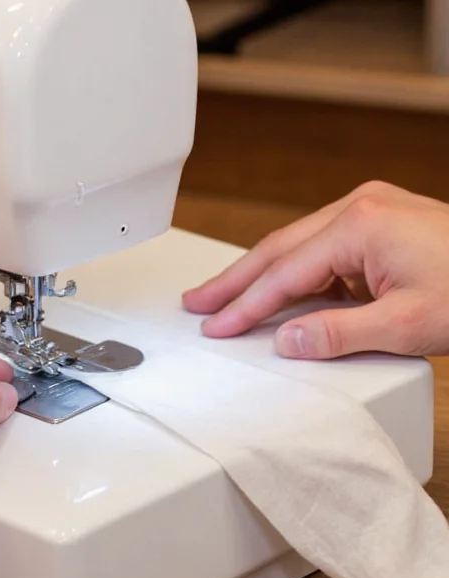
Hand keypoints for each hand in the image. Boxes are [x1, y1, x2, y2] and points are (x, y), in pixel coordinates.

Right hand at [182, 181, 448, 358]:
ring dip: (262, 275)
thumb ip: (339, 333)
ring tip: (226, 298)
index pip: (284, 273)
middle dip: (235, 279)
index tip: (217, 325)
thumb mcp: (408, 324)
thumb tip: (288, 342)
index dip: (246, 305)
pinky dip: (298, 273)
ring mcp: (371, 209)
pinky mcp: (381, 221)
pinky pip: (323, 247)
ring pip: (298, 245)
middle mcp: (360, 206)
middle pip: (278, 248)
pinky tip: (283, 292)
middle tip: (197, 301)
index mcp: (360, 224)